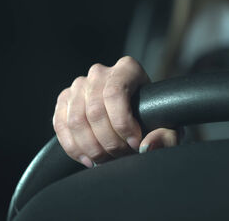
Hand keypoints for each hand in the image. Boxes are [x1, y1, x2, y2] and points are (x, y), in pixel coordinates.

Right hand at [53, 56, 180, 167]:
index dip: (122, 123)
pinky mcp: (65, 100)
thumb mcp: (167, 127)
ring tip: (106, 160)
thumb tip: (146, 146)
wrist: (137, 117)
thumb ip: (165, 136)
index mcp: (127, 69)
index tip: (134, 144)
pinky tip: (88, 159)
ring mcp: (79, 85)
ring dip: (91, 147)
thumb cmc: (153, 118)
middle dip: (108, 141)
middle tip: (121, 156)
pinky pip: (61, 124)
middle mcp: (100, 73)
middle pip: (94, 110)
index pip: (114, 93)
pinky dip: (72, 146)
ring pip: (76, 120)